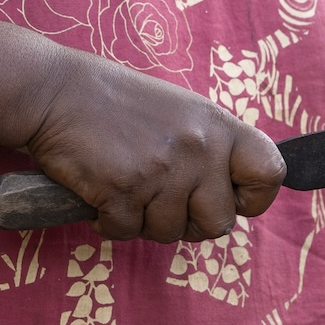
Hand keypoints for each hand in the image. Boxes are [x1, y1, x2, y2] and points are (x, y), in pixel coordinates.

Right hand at [23, 49, 283, 242]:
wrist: (54, 91)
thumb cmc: (113, 101)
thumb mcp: (178, 111)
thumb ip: (208, 146)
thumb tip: (229, 195)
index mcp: (216, 124)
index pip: (270, 173)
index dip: (251, 198)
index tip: (225, 197)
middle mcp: (197, 147)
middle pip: (219, 223)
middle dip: (187, 222)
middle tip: (158, 200)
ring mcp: (161, 170)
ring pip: (170, 233)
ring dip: (144, 220)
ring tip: (125, 187)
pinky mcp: (123, 190)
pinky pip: (126, 232)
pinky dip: (110, 222)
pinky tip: (100, 193)